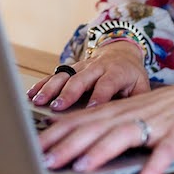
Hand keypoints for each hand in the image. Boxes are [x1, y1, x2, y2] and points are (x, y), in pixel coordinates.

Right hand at [26, 40, 149, 109]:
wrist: (121, 51)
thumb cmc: (132, 76)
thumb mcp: (142, 86)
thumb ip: (137, 102)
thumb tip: (132, 122)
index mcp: (117, 72)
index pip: (107, 84)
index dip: (99, 96)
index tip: (90, 109)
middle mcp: (97, 66)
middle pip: (81, 78)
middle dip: (68, 93)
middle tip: (58, 106)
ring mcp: (82, 65)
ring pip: (64, 75)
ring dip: (50, 88)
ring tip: (39, 101)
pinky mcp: (72, 67)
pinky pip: (55, 74)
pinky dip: (42, 83)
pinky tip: (31, 93)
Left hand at [38, 75, 173, 173]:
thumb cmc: (165, 107)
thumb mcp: (129, 111)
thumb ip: (102, 121)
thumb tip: (68, 133)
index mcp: (116, 110)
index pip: (79, 121)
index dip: (54, 134)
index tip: (32, 147)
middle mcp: (130, 114)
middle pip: (94, 128)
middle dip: (67, 145)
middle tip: (44, 160)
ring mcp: (155, 124)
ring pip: (122, 137)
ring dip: (100, 152)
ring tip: (80, 167)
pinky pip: (163, 154)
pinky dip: (151, 169)